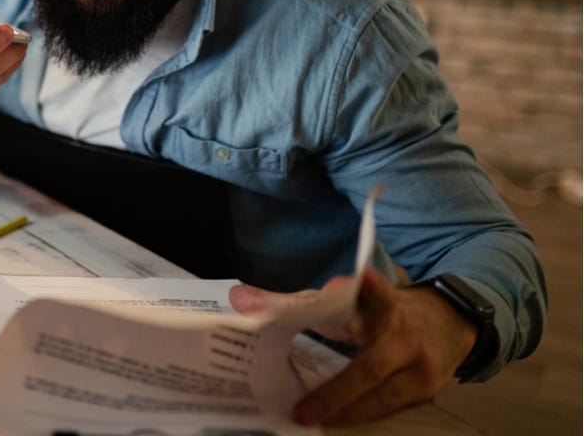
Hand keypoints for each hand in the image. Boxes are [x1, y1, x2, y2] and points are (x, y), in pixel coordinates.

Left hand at [230, 270, 477, 426]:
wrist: (452, 322)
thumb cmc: (388, 312)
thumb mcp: (359, 300)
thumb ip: (311, 301)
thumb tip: (246, 300)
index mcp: (387, 305)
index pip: (378, 294)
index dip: (370, 287)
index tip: (361, 277)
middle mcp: (406, 336)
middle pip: (371, 367)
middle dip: (335, 392)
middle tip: (303, 411)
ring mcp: (423, 367)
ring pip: (381, 396)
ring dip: (345, 410)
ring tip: (311, 419)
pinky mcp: (427, 389)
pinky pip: (388, 407)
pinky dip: (360, 414)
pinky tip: (335, 421)